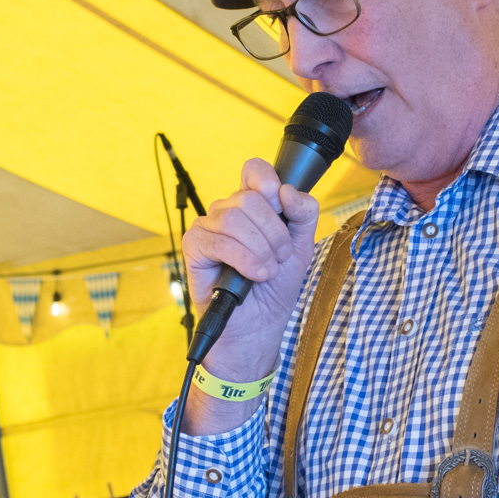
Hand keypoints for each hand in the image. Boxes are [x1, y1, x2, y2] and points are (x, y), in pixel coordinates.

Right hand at [179, 156, 321, 428]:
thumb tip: (288, 190)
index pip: (255, 170)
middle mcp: (228, 211)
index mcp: (252, 206)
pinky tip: (253, 274)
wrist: (258, 327)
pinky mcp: (195, 248)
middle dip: (274, 231)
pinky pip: (218, 240)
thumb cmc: (275, 288)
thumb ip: (303, 214)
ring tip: (267, 271)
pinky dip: (242, 258)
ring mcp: (209, 228)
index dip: (270, 183)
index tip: (282, 208)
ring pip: (234, 216)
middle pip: (250, 197)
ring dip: (260, 248)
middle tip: (280, 257)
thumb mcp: (301, 247)